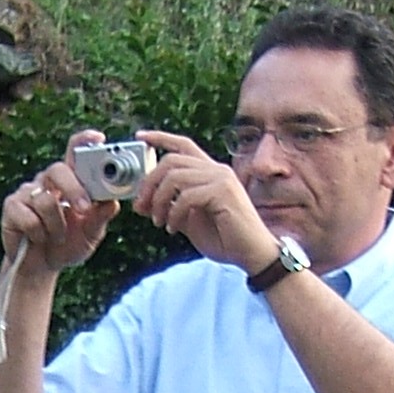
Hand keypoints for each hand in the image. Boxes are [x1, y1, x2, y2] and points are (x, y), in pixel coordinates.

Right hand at [0, 137, 120, 274]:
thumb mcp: (91, 235)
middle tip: (84, 210)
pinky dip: (39, 234)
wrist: (41, 267)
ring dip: (57, 226)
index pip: (75, 153)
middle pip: (58, 170)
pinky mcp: (12, 207)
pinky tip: (38, 239)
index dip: (85, 142)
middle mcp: (48, 181)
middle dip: (74, 190)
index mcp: (71, 182)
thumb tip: (112, 203)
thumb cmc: (68, 245)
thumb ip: (100, 218)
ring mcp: (28, 192)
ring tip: (57, 237)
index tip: (98, 138)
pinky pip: (30, 218)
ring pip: (46, 201)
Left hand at [130, 136, 275, 272]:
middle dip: (149, 183)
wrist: (252, 255)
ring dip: (159, 201)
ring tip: (159, 222)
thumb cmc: (225, 238)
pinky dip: (173, 213)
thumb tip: (142, 203)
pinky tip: (172, 228)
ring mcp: (221, 179)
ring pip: (175, 177)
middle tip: (142, 207)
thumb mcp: (189, 221)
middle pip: (171, 160)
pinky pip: (187, 196)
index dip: (160, 138)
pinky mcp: (224, 192)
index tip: (141, 137)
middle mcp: (216, 170)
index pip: (183, 145)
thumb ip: (169, 207)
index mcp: (209, 172)